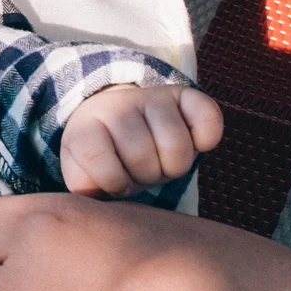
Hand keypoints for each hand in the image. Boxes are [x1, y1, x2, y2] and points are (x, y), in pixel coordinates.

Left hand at [59, 81, 222, 196]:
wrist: (121, 123)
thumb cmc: (105, 159)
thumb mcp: (84, 175)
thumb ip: (82, 188)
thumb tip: (92, 195)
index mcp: (87, 126)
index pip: (104, 167)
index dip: (115, 184)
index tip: (115, 180)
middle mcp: (119, 104)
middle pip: (144, 158)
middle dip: (145, 176)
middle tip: (140, 169)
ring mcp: (153, 97)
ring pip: (177, 148)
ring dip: (173, 167)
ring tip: (160, 160)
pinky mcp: (185, 95)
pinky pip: (208, 117)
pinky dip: (207, 137)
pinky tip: (193, 143)